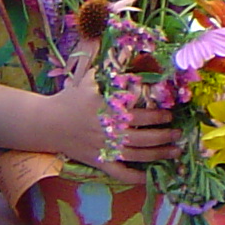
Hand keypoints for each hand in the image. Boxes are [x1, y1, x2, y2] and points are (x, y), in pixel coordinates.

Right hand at [37, 80, 179, 182]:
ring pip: (136, 155)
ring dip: (158, 155)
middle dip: (164, 136)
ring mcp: (103, 148)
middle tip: (179, 134)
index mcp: (107, 109)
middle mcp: (107, 130)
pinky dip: (135, 178)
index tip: (171, 114)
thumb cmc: (70, 98)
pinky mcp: (98, 162)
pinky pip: (119, 173)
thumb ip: (109, 67)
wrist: (46, 123)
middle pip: (142, 137)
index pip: (137, 115)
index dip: (157, 116)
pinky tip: (150, 178)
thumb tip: (128, 46)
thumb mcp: (88, 78)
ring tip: (175, 152)